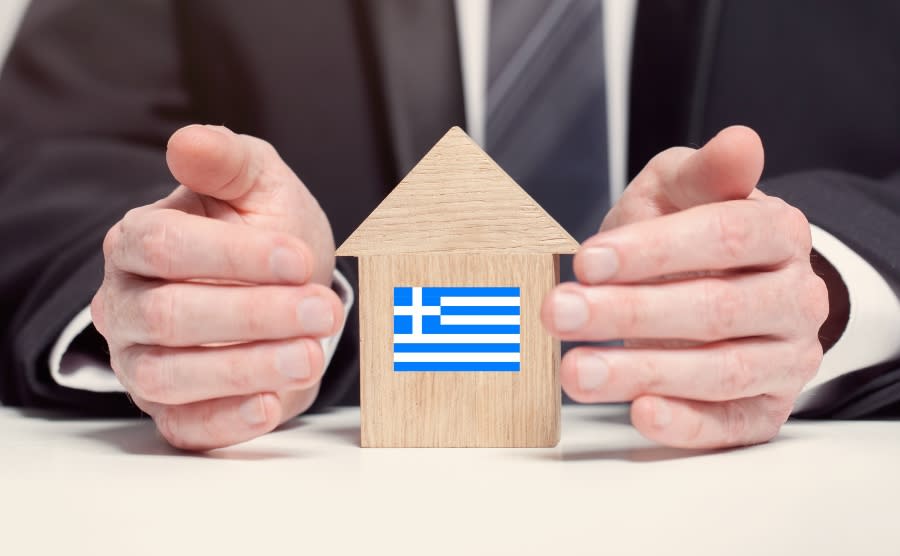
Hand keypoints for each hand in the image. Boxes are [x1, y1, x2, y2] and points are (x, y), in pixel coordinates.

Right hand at [92, 125, 343, 450]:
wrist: (285, 291)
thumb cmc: (268, 235)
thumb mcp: (259, 186)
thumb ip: (228, 162)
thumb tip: (187, 140)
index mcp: (137, 240)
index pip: (163, 247)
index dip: (232, 256)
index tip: (297, 261)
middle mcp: (126, 304)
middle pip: (169, 315)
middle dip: (253, 315)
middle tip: (321, 311)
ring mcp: (141, 361)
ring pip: (172, 375)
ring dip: (246, 368)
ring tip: (310, 355)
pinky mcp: (169, 409)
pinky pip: (184, 426)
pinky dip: (227, 420)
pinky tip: (271, 403)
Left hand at [542, 126, 828, 448]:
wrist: (708, 282)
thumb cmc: (684, 234)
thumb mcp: (681, 190)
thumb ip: (705, 171)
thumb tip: (742, 142)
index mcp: (779, 234)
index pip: (727, 237)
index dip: (655, 250)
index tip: (587, 260)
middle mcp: (794, 298)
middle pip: (718, 309)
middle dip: (631, 313)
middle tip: (561, 312)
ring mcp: (785, 359)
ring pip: (721, 373)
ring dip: (643, 372)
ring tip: (577, 370)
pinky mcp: (763, 409)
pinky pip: (731, 426)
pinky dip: (686, 426)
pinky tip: (640, 413)